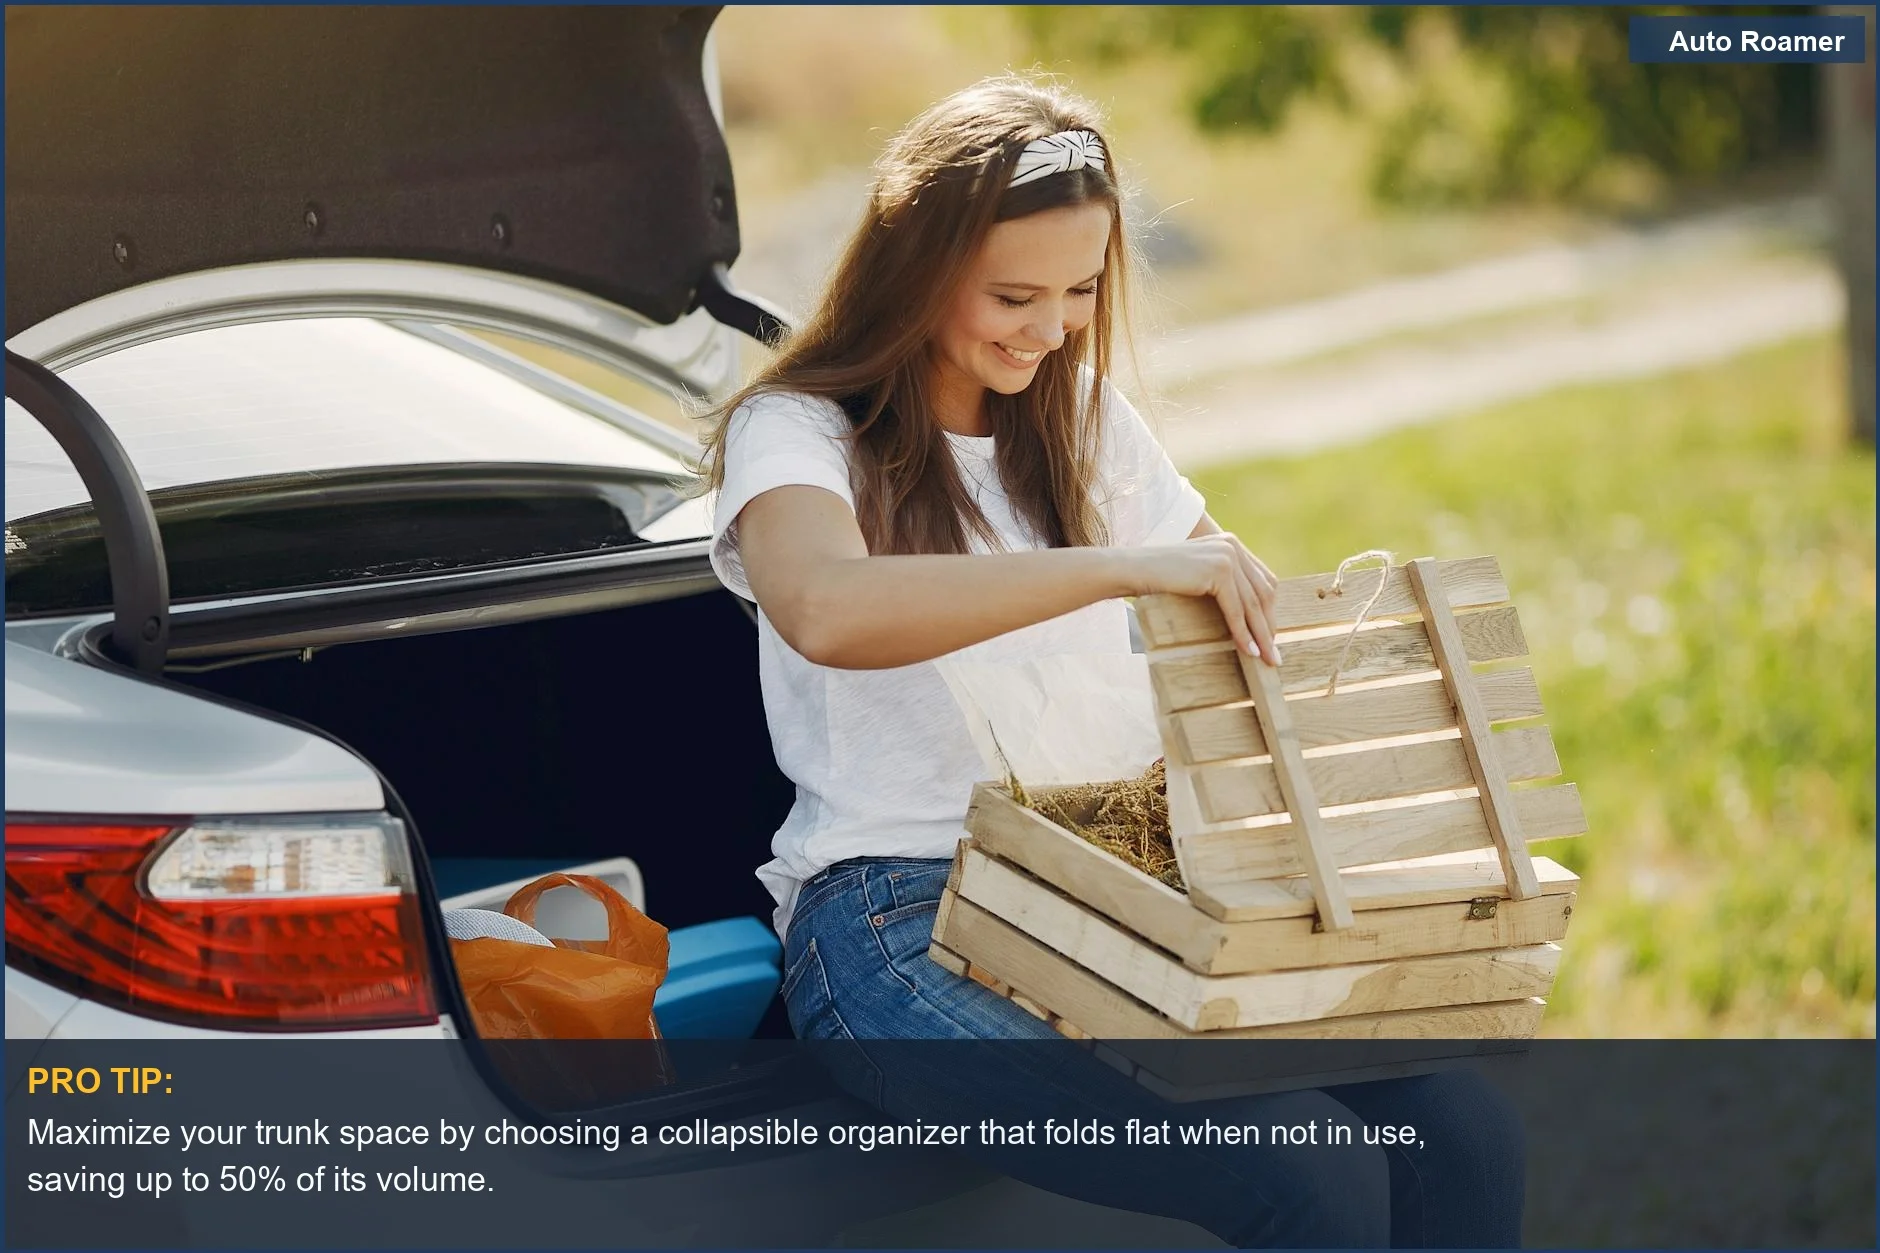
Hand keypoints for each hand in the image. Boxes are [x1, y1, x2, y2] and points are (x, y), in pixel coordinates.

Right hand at [1122, 533, 1281, 663]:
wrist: (1132, 569)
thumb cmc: (1160, 578)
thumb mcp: (1198, 575)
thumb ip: (1222, 583)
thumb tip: (1249, 616)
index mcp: (1231, 544)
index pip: (1263, 581)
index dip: (1269, 611)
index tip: (1270, 637)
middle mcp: (1233, 546)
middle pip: (1263, 593)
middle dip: (1269, 626)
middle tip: (1273, 654)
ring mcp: (1227, 556)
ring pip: (1252, 604)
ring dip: (1261, 635)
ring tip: (1265, 659)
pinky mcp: (1218, 571)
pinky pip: (1236, 609)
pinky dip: (1243, 633)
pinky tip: (1248, 651)